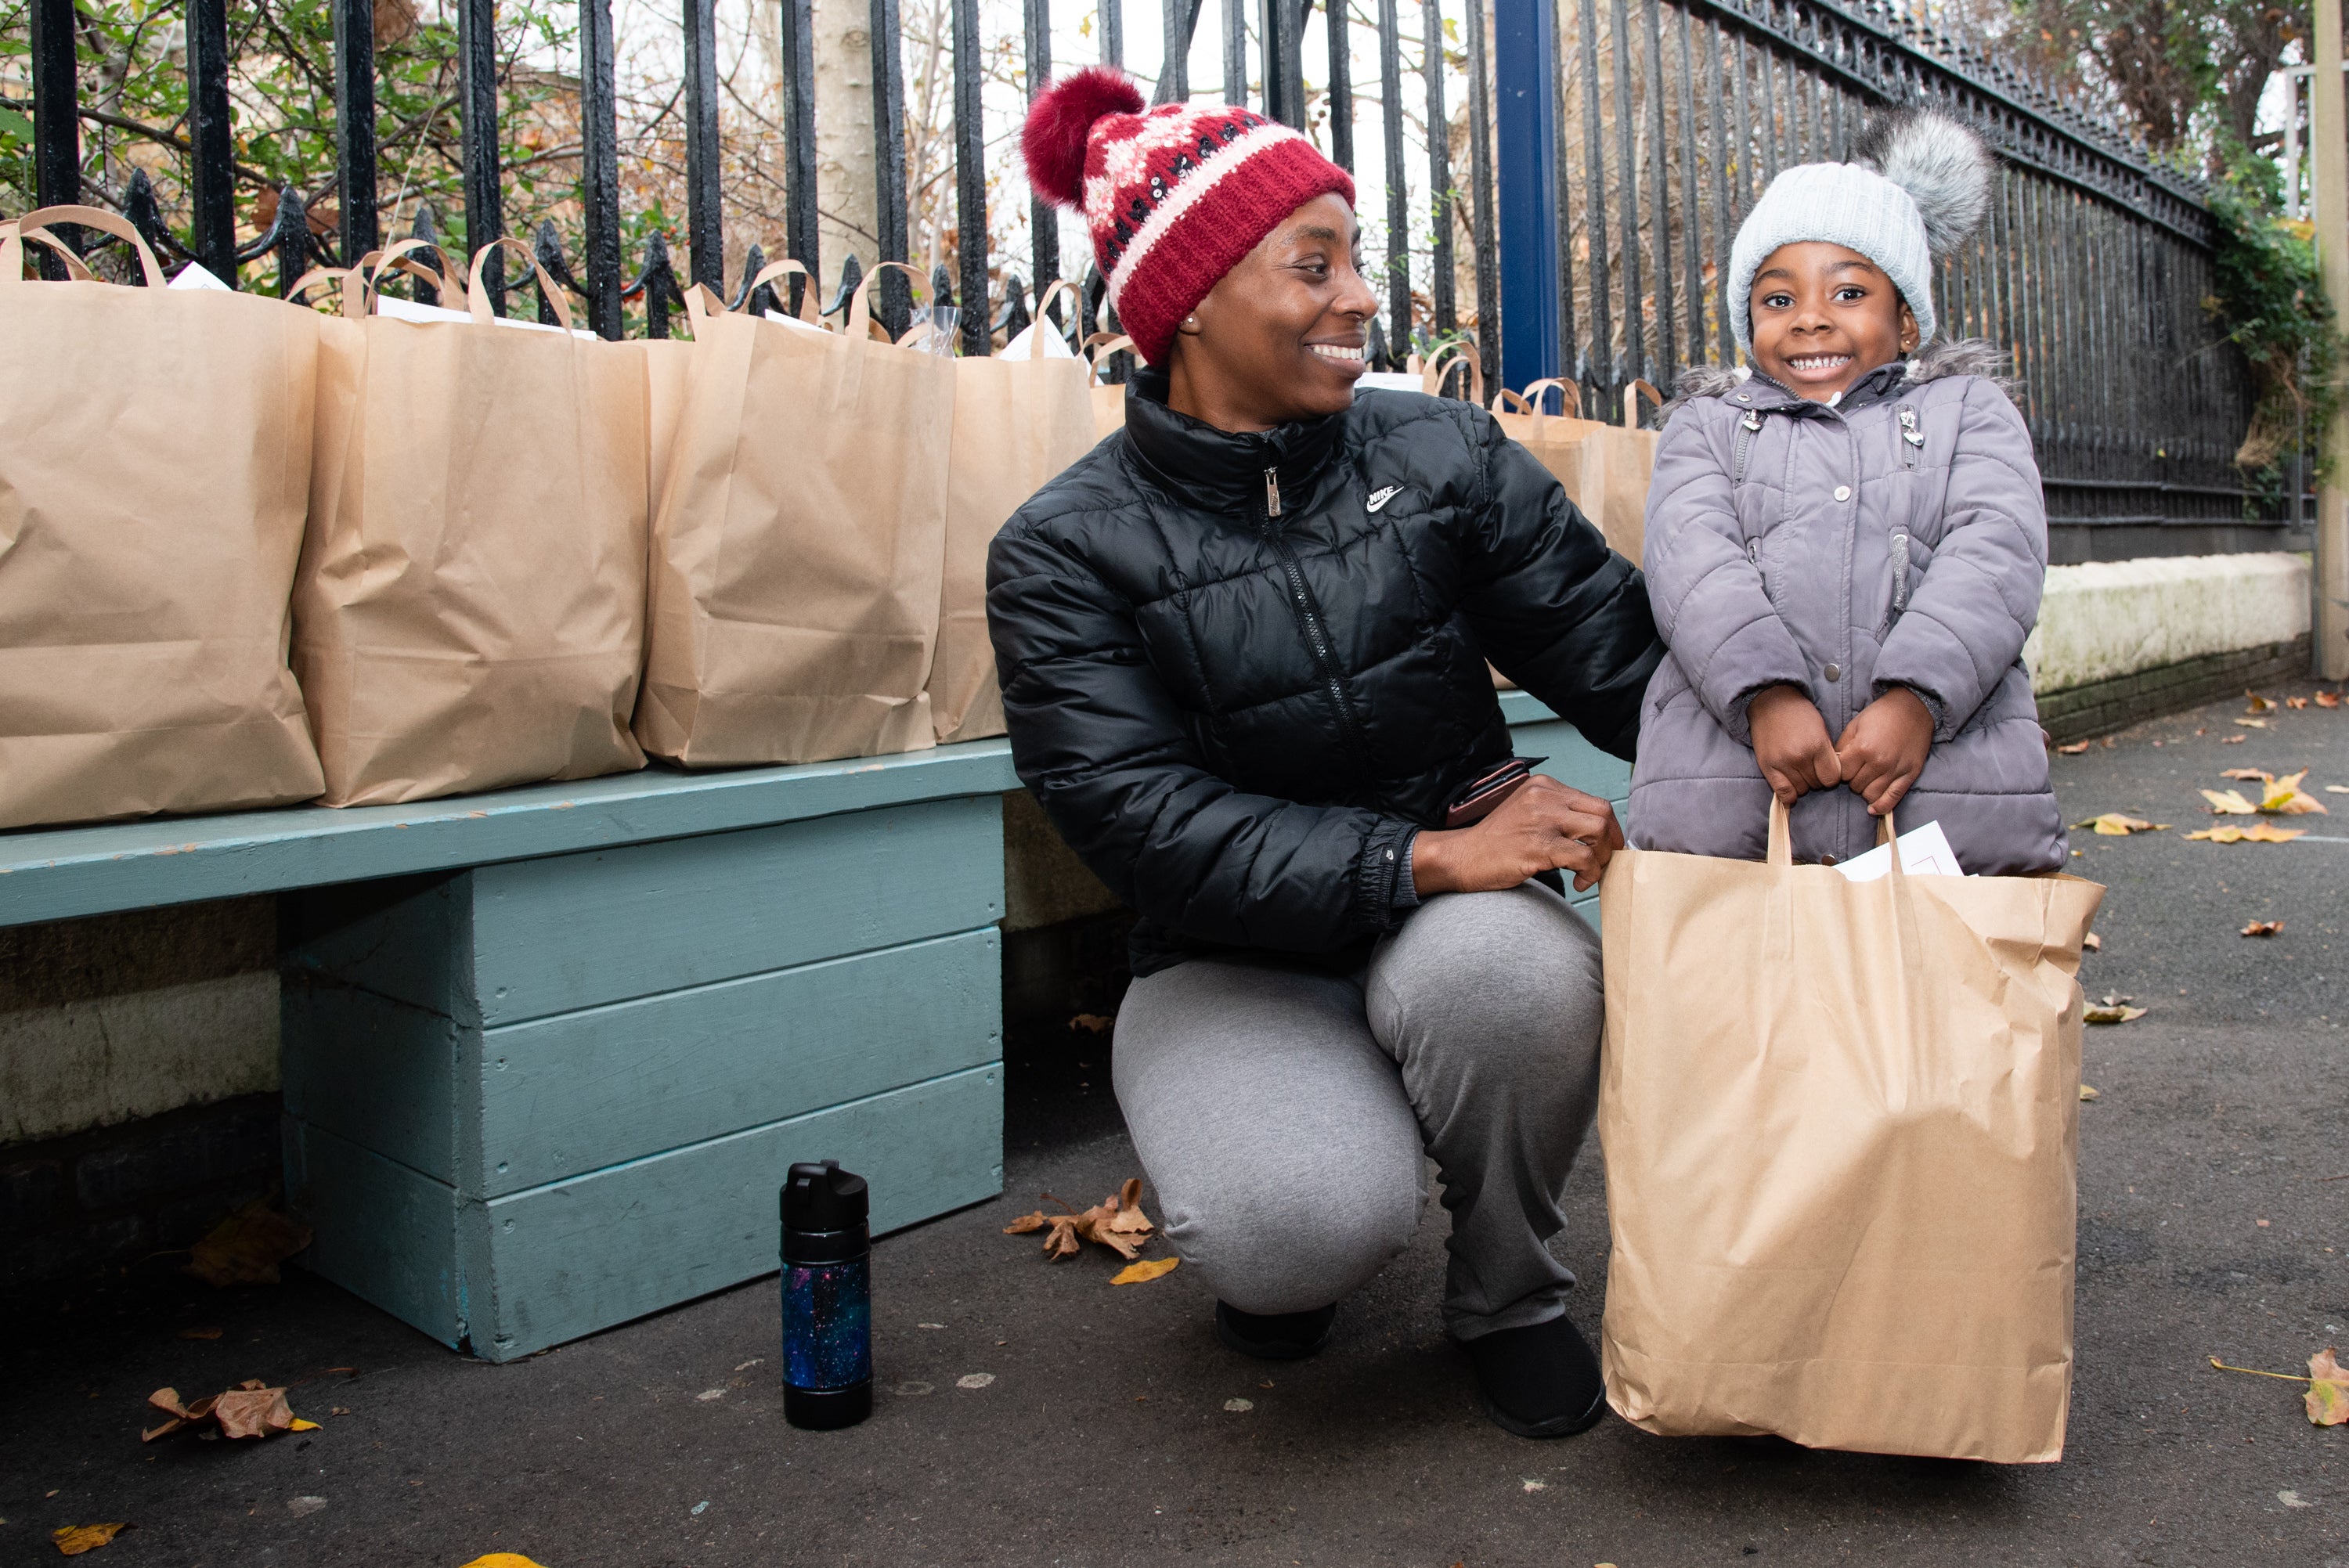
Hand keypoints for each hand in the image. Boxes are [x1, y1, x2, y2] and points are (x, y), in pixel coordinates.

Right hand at [1412, 775, 1626, 894]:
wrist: (1462, 857)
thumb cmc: (1495, 842)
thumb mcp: (1527, 812)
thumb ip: (1558, 813)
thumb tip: (1597, 832)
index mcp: (1543, 786)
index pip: (1595, 802)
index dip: (1610, 828)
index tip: (1607, 847)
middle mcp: (1543, 797)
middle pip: (1602, 813)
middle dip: (1611, 842)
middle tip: (1603, 862)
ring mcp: (1540, 820)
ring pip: (1598, 832)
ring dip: (1602, 858)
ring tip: (1588, 873)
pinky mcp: (1537, 846)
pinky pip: (1583, 857)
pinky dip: (1589, 873)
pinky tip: (1578, 883)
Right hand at [1747, 684, 1839, 805]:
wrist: (1771, 702)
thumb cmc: (1799, 714)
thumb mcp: (1821, 729)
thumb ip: (1827, 753)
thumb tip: (1831, 776)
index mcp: (1817, 745)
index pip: (1832, 778)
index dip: (1831, 776)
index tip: (1826, 769)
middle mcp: (1800, 757)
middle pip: (1817, 784)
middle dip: (1817, 778)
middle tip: (1810, 766)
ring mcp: (1783, 763)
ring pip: (1801, 790)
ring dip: (1802, 783)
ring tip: (1799, 770)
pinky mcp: (1767, 766)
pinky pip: (1783, 792)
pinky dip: (1788, 795)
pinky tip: (1790, 788)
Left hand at [1836, 686, 1932, 815]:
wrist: (1913, 707)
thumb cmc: (1881, 714)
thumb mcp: (1854, 725)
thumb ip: (1842, 747)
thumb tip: (1835, 765)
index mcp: (1862, 749)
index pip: (1842, 775)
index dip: (1842, 770)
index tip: (1846, 764)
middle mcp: (1879, 763)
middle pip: (1856, 786)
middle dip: (1853, 780)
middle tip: (1858, 769)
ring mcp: (1896, 770)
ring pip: (1871, 795)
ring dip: (1865, 790)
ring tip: (1867, 779)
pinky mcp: (1910, 774)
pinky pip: (1893, 798)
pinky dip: (1882, 806)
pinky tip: (1873, 809)